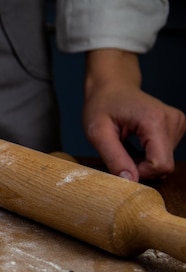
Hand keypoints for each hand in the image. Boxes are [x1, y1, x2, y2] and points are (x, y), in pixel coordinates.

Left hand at [83, 49, 185, 181]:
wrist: (111, 86)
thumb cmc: (101, 105)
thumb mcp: (98, 133)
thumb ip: (114, 158)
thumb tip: (131, 181)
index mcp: (155, 121)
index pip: (160, 165)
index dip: (140, 172)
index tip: (121, 163)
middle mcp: (173, 121)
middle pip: (164, 165)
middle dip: (140, 167)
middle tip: (119, 152)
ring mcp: (178, 123)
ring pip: (164, 161)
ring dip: (143, 161)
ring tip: (125, 145)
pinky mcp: (177, 126)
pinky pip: (164, 154)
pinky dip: (148, 155)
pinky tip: (135, 143)